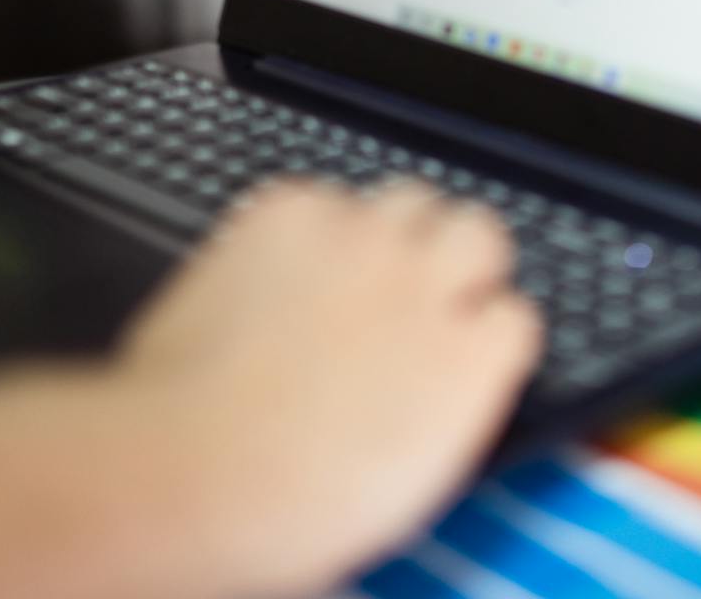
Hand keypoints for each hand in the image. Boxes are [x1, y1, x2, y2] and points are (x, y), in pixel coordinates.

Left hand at [120, 180, 542, 597]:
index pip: (515, 312)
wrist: (186, 467)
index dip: (481, 329)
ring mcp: (359, 240)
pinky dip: (308, 227)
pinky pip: (321, 195)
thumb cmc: (287, 504)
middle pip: (479, 229)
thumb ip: (445, 403)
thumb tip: (444, 379)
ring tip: (349, 277)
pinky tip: (282, 274)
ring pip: (408, 196)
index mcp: (472, 363)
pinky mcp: (289, 211)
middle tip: (413, 295)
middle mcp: (427, 283)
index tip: (456, 346)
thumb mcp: (409, 479)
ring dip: (390, 231)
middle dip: (453, 258)